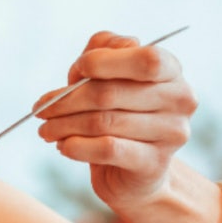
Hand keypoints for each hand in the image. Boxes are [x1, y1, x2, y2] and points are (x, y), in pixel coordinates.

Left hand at [34, 31, 198, 208]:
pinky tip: (62, 146)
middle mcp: (180, 99)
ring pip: (104, 122)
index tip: (75, 70)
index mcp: (171, 71)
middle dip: (67, 100)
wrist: (133, 170)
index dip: (105, 62)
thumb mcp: (107, 74)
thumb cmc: (118, 112)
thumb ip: (101, 52)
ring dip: (64, 125)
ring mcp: (171, 133)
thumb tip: (88, 61)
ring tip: (46, 129)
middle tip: (41, 109)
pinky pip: (108, 149)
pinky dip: (77, 146)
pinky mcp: (154, 163)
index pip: (145, 59)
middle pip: (111, 93)